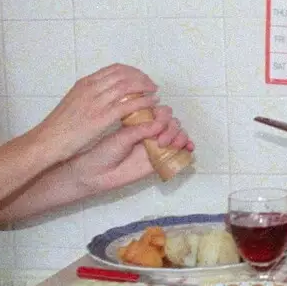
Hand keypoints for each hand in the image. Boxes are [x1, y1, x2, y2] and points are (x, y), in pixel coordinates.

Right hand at [32, 64, 159, 165]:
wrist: (48, 139)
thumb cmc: (59, 126)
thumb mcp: (74, 101)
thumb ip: (89, 95)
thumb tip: (104, 93)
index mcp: (85, 83)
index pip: (115, 69)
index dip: (132, 71)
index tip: (141, 77)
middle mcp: (92, 88)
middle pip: (124, 75)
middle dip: (142, 78)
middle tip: (151, 85)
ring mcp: (96, 102)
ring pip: (128, 87)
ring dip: (145, 88)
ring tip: (154, 93)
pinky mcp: (101, 117)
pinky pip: (128, 105)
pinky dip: (143, 102)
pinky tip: (151, 104)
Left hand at [70, 103, 194, 195]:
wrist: (98, 173)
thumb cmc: (104, 152)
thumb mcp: (122, 137)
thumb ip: (141, 130)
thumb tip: (160, 124)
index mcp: (141, 120)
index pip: (161, 112)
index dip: (164, 116)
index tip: (157, 124)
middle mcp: (150, 131)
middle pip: (173, 122)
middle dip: (172, 128)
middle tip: (161, 141)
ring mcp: (156, 145)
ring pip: (178, 135)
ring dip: (180, 137)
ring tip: (172, 145)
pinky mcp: (160, 160)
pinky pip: (178, 152)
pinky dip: (187, 149)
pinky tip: (188, 149)